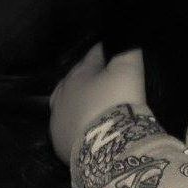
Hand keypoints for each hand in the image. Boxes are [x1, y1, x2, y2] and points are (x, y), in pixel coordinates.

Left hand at [49, 44, 145, 163]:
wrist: (107, 148)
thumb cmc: (117, 104)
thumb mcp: (128, 70)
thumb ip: (127, 51)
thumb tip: (124, 39)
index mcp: (79, 73)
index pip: (93, 56)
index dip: (105, 53)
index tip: (113, 52)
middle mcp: (63, 94)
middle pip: (74, 81)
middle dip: (86, 79)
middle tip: (102, 84)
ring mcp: (58, 121)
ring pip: (66, 107)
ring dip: (78, 106)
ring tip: (91, 111)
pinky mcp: (60, 146)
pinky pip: (67, 133)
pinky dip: (75, 130)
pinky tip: (84, 134)